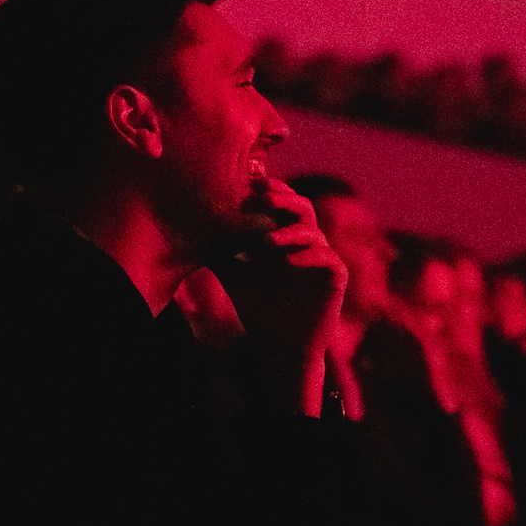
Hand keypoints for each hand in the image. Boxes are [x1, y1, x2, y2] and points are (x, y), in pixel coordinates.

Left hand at [208, 175, 347, 415]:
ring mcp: (323, 257)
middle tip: (260, 197)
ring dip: (290, 232)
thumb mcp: (232, 275)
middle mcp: (306, 240)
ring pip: (313, 232)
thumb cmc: (258, 307)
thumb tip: (189, 229)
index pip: (280, 202)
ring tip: (266, 241)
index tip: (247, 181)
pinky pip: (328, 259)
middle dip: (282, 199)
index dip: (269, 189)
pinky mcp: (336, 277)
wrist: (280, 344)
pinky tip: (288, 261)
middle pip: (302, 206)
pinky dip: (309, 257)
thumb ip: (219, 251)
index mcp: (285, 234)